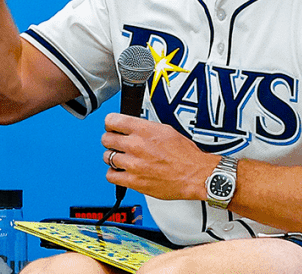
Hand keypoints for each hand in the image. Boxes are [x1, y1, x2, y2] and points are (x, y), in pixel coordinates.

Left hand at [102, 113, 220, 201]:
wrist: (195, 175)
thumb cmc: (186, 156)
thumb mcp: (166, 130)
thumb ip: (144, 128)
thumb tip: (132, 127)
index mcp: (144, 130)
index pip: (112, 121)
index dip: (111, 124)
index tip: (112, 128)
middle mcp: (136, 145)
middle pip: (106, 139)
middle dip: (111, 140)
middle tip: (117, 144)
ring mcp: (133, 164)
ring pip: (107, 157)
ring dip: (113, 157)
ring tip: (123, 159)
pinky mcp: (133, 181)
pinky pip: (111, 176)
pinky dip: (114, 174)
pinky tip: (122, 172)